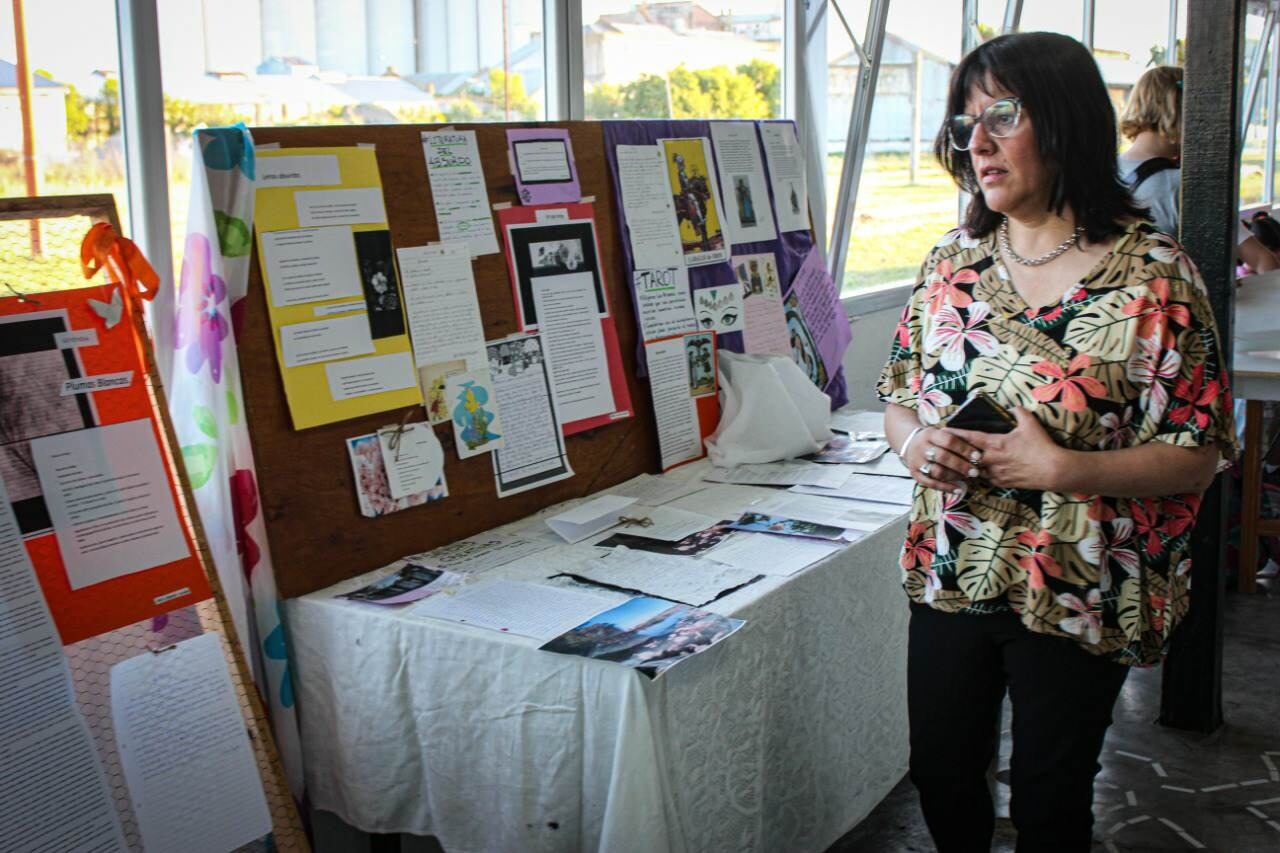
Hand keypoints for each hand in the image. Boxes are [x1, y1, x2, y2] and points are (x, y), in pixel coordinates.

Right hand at [904, 426, 983, 493]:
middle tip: (975, 471)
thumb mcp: (940, 433)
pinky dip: (946, 488)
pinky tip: (958, 490)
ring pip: (937, 472)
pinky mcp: (915, 475)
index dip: (964, 449)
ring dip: (955, 476)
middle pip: (942, 457)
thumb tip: (978, 454)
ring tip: (966, 478)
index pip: (948, 440)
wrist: (909, 444)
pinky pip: (931, 484)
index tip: (977, 456)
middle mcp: (921, 447)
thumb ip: (956, 440)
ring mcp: (917, 462)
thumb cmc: (933, 440)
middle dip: (961, 465)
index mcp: (930, 434)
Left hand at [947, 407, 1066, 490]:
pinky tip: (977, 472)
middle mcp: (991, 459)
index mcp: (995, 443)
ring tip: (958, 461)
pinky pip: (985, 479)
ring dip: (967, 465)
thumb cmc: (1041, 445)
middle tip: (946, 447)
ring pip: (973, 470)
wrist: (1053, 470)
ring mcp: (995, 473)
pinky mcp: (1001, 483)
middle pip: (966, 456)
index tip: (943, 430)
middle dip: (956, 452)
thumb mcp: (1030, 423)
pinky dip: (980, 475)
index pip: (969, 437)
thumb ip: (1018, 412)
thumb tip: (1012, 407)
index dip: (955, 433)